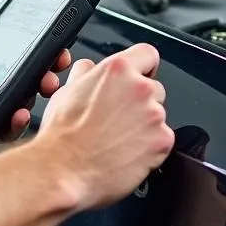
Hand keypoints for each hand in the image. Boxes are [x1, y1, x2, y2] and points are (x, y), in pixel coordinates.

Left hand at [0, 26, 71, 138]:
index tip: (57, 54)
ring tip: (24, 110)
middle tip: (48, 82)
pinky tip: (2, 125)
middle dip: (43, 84)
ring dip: (23, 112)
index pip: (22, 54)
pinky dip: (0, 131)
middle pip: (26, 85)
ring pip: (13, 112)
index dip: (44, 55)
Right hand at [34, 43, 174, 209]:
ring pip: (157, 115)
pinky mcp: (162, 141)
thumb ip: (86, 73)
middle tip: (118, 119)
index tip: (138, 77)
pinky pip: (162, 140)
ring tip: (118, 139)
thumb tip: (90, 69)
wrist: (64, 171)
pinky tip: (126, 152)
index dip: (142, 67)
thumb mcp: (66, 91)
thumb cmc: (62, 136)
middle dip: (140, 102)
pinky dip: (149, 147)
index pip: (147, 54)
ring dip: (144, 125)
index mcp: (117, 70)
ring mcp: (154, 115)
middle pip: (154, 88)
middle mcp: (139, 88)